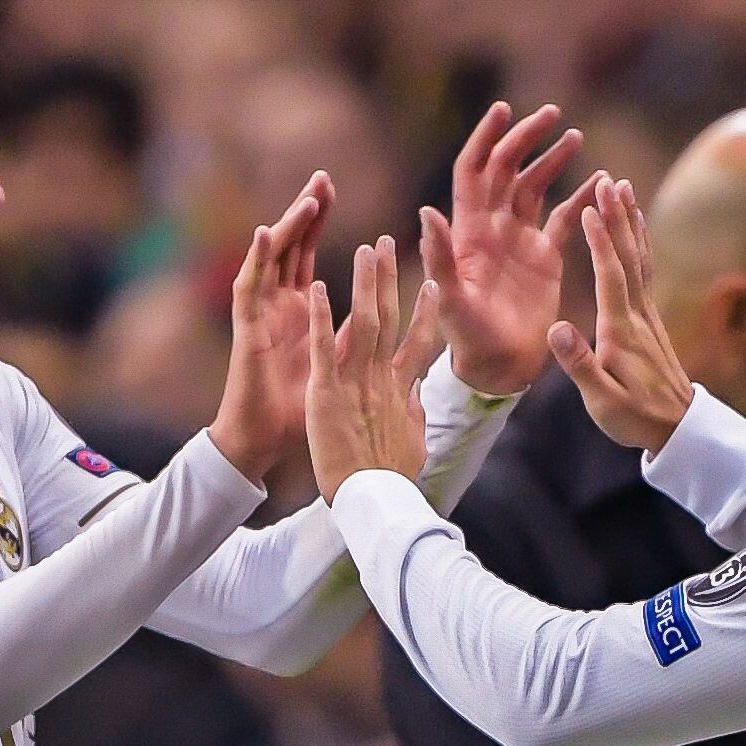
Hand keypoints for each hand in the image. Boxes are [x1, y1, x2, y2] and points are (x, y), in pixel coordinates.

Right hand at [208, 171, 334, 482]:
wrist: (265, 442)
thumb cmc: (299, 414)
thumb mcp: (341, 371)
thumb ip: (359, 345)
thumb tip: (392, 332)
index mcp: (302, 314)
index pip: (313, 260)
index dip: (328, 232)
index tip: (333, 188)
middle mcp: (279, 308)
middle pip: (292, 248)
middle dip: (307, 214)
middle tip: (324, 180)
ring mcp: (261, 315)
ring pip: (272, 260)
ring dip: (287, 227)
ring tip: (306, 198)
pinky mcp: (246, 329)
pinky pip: (247, 288)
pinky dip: (254, 260)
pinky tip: (262, 233)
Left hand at [307, 235, 442, 497]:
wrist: (374, 501)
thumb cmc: (393, 480)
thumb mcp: (413, 443)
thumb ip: (415, 412)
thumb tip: (418, 393)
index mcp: (402, 390)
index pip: (418, 342)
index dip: (425, 312)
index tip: (430, 285)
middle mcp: (383, 378)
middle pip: (388, 318)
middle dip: (388, 279)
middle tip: (386, 244)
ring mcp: (356, 382)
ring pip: (362, 321)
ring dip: (363, 282)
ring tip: (363, 249)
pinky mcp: (327, 391)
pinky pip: (323, 346)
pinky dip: (320, 315)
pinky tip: (314, 285)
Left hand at [423, 101, 589, 396]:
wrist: (498, 368)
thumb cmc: (466, 338)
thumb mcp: (449, 297)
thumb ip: (439, 256)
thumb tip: (426, 211)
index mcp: (468, 230)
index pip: (474, 169)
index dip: (485, 138)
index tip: (503, 109)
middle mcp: (493, 227)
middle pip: (507, 168)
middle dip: (526, 138)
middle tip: (551, 114)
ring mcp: (520, 240)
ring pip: (535, 186)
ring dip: (552, 160)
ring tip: (573, 137)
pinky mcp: (546, 258)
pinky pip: (564, 218)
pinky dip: (581, 199)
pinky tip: (600, 183)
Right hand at [549, 175, 695, 454]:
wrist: (676, 429)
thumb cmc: (633, 418)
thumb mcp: (601, 400)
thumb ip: (579, 365)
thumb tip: (556, 329)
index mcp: (620, 331)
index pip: (610, 276)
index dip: (601, 241)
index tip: (589, 207)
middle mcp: (638, 315)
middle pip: (629, 257)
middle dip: (618, 217)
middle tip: (610, 180)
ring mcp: (648, 315)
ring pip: (640, 259)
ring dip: (631, 222)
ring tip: (624, 190)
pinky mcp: (651, 320)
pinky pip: (644, 272)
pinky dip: (639, 244)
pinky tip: (636, 230)